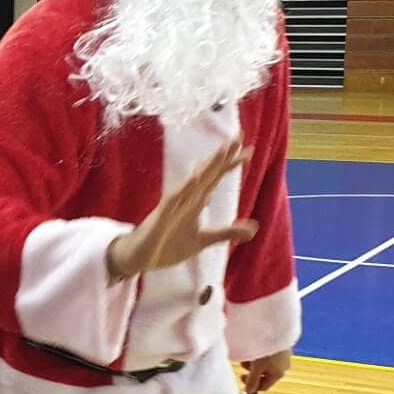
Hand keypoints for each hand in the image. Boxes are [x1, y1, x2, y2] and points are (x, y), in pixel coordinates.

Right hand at [106, 142, 258, 279]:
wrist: (139, 257)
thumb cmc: (168, 245)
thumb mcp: (203, 240)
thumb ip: (227, 233)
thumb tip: (254, 227)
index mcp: (194, 202)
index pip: (215, 179)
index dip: (230, 165)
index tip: (249, 150)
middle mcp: (185, 199)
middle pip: (207, 174)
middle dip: (222, 156)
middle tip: (239, 136)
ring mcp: (172, 207)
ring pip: (193, 182)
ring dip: (207, 167)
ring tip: (222, 151)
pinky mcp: (161, 219)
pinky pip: (173, 202)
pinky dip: (184, 190)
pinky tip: (196, 179)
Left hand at [240, 350, 291, 393]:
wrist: (276, 329)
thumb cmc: (267, 349)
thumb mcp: (256, 367)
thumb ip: (252, 381)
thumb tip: (249, 392)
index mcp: (278, 374)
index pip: (264, 386)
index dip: (251, 385)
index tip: (241, 377)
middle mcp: (284, 366)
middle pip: (264, 375)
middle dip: (252, 370)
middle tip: (244, 362)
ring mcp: (284, 356)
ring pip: (265, 364)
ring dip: (255, 360)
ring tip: (250, 351)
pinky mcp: (282, 346)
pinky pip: (269, 354)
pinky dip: (261, 353)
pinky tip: (256, 345)